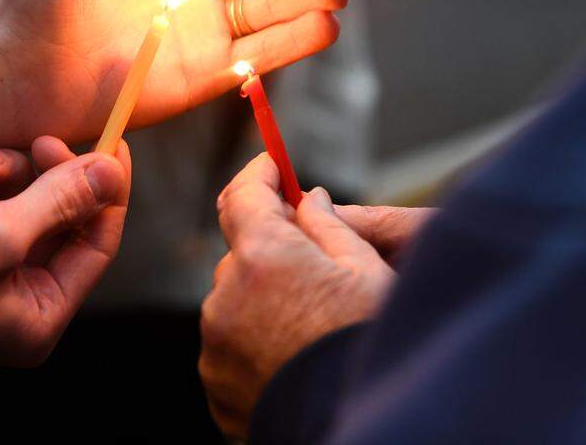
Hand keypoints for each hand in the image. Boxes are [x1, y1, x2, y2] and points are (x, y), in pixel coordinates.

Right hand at [0, 141, 130, 380]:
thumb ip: (61, 200)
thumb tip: (113, 174)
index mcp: (38, 313)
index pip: (98, 241)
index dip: (108, 189)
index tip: (110, 139)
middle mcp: (15, 295)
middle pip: (60, 216)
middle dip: (43, 175)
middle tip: (34, 141)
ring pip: (20, 198)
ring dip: (1, 172)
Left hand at [199, 155, 431, 437]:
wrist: (360, 429)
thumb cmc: (369, 347)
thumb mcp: (366, 271)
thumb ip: (327, 226)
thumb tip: (308, 199)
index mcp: (263, 256)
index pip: (243, 194)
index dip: (258, 175)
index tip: (272, 167)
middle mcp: (226, 296)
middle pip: (240, 253)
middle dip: (269, 248)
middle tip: (314, 262)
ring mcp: (216, 343)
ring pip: (234, 300)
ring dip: (262, 298)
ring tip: (313, 323)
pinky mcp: (216, 384)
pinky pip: (230, 344)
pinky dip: (255, 341)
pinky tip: (295, 354)